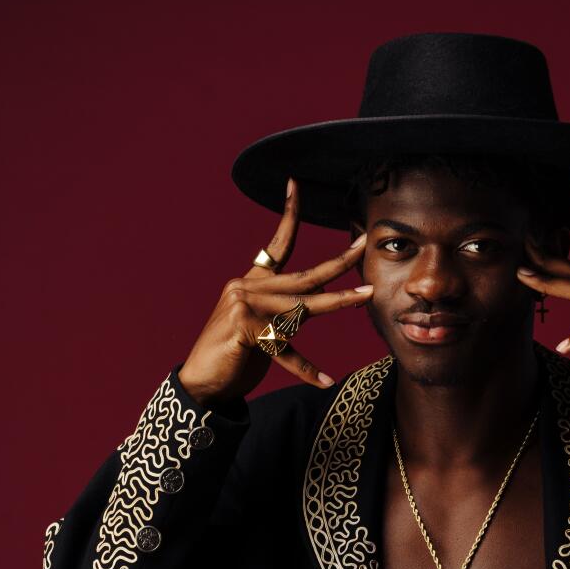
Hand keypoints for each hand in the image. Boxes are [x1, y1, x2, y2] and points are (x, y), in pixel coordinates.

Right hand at [178, 177, 373, 406]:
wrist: (202, 384)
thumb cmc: (235, 357)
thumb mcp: (264, 327)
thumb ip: (286, 311)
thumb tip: (316, 303)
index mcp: (252, 283)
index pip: (276, 245)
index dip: (288, 215)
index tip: (296, 184)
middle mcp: (247, 289)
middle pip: (304, 275)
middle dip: (339, 261)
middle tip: (364, 242)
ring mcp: (245, 308)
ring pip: (304, 307)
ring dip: (339, 301)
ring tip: (367, 294)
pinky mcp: (246, 332)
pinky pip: (286, 350)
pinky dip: (306, 369)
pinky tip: (325, 380)